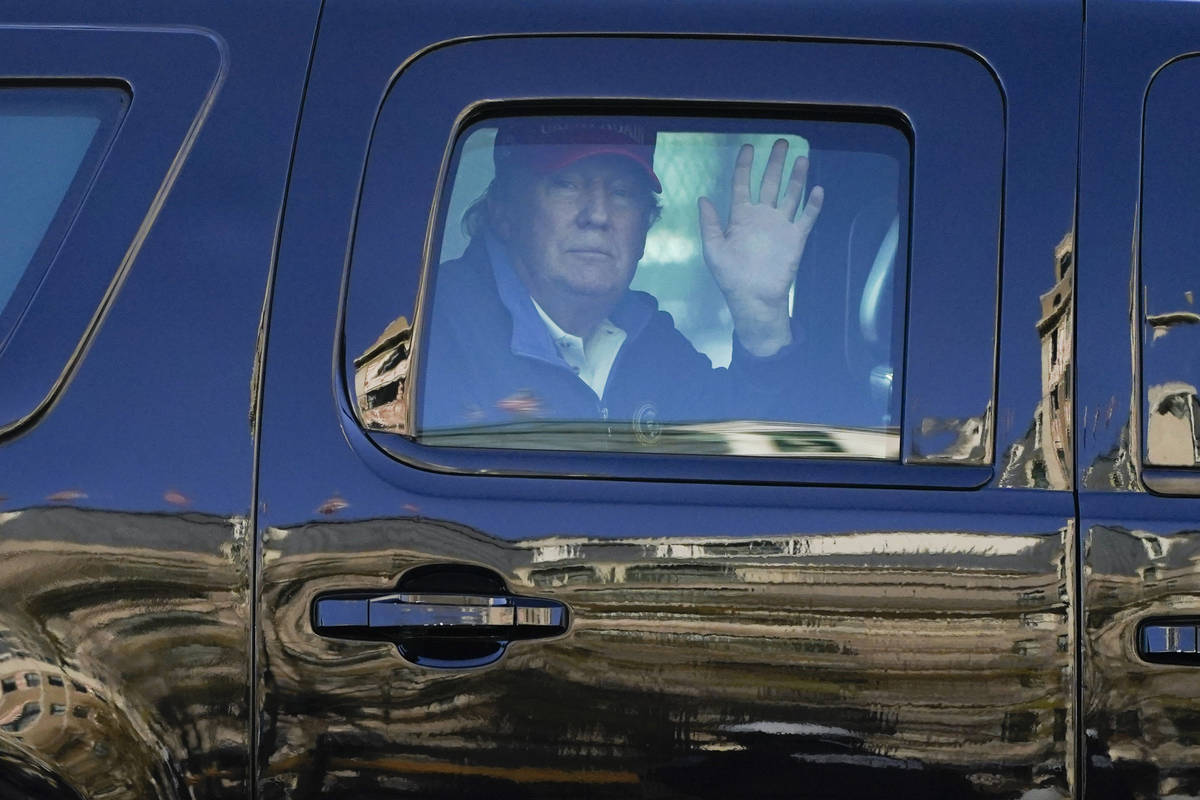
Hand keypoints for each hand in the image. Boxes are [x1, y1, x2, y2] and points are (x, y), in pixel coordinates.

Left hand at [698, 138, 823, 355]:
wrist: (754, 298)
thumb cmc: (731, 276)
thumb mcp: (713, 249)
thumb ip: (710, 224)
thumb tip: (703, 198)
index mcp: (741, 217)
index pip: (742, 184)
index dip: (744, 166)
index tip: (748, 147)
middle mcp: (762, 216)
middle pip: (769, 183)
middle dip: (775, 163)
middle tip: (781, 142)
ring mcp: (780, 225)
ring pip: (790, 195)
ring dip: (796, 177)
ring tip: (801, 158)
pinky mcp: (795, 238)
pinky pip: (806, 218)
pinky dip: (813, 204)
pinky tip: (817, 189)